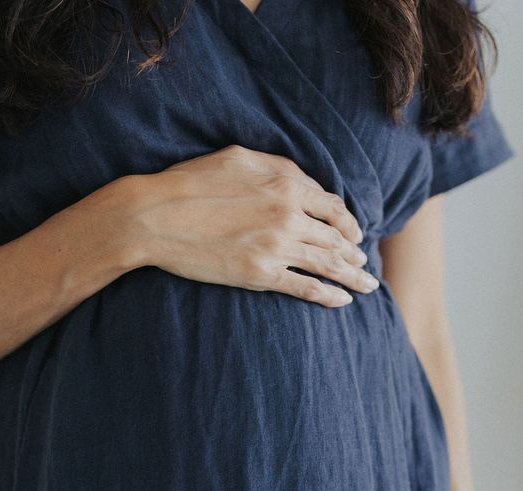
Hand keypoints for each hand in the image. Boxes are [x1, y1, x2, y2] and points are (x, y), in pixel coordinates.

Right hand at [122, 145, 378, 306]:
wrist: (156, 217)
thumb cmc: (190, 183)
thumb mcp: (238, 158)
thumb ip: (277, 167)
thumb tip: (303, 181)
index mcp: (286, 184)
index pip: (332, 206)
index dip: (348, 222)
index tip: (355, 234)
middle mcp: (289, 215)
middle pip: (336, 237)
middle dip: (355, 253)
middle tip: (365, 264)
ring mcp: (277, 246)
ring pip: (327, 263)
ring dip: (352, 276)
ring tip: (367, 285)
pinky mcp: (261, 274)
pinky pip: (305, 287)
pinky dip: (328, 295)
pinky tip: (342, 300)